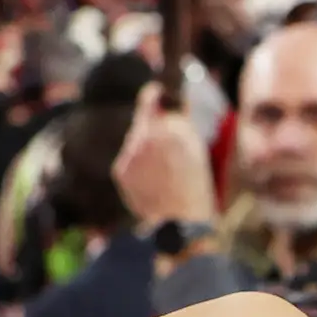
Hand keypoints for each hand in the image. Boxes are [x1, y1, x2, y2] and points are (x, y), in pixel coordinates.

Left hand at [119, 85, 219, 229]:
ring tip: (163, 172)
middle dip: (153, 130)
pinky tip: (151, 181)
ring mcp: (129, 154)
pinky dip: (137, 166)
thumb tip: (170, 100)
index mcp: (169, 128)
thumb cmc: (195, 187)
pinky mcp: (120, 170)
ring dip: (145, 150)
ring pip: (135, 142)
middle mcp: (145, 137)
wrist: (180, 224)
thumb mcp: (196, 148)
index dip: (154, 95)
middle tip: (169, 149)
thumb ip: (180, 120)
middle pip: (143, 123)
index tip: (156, 92)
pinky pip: (128, 160)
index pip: (151, 97)